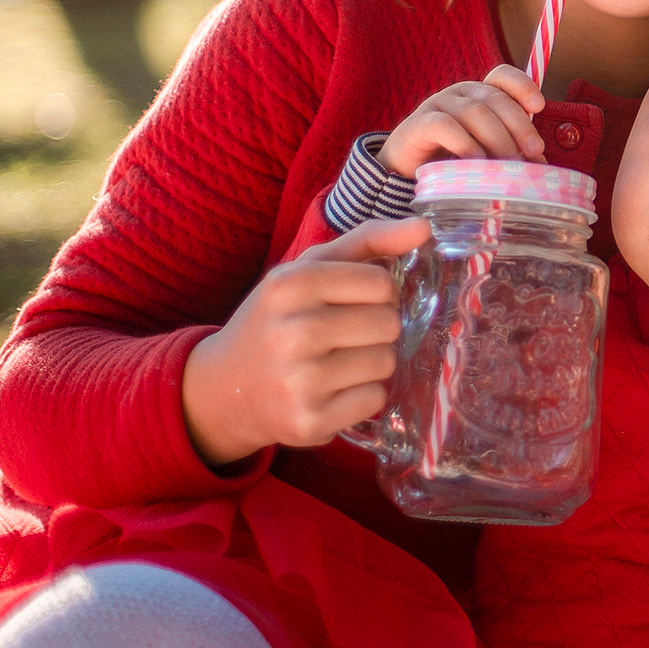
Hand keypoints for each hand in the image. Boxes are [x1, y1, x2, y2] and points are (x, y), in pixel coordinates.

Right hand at [181, 218, 428, 466]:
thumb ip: (368, 240)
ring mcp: (299, 379)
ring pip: (386, 362)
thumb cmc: (280, 319)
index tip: (353, 302)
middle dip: (376, 329)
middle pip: (388, 323)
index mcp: (290, 284)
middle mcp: (292, 330)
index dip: (379, 294)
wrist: (225, 388)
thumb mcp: (309, 269)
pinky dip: (362, 396)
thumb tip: (423, 227)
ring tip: (337, 363)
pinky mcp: (309, 420)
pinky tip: (332, 391)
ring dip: (371, 362)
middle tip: (343, 336)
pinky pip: (375, 399)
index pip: (381, 283)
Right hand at [376, 64, 545, 175]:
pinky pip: (446, 126)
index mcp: (480, 94)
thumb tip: (540, 165)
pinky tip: (477, 162)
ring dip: (497, 139)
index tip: (540, 107)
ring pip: (475, 112)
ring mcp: (438, 105)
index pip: (502, 76)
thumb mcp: (486, 150)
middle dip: (519, 126)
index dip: (523, 86)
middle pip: (496, 98)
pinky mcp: (419, 123)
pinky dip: (466, 144)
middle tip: (533, 153)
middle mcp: (461, 93)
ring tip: (507, 165)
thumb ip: (511, 149)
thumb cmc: (452, 157)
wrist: (405, 171)